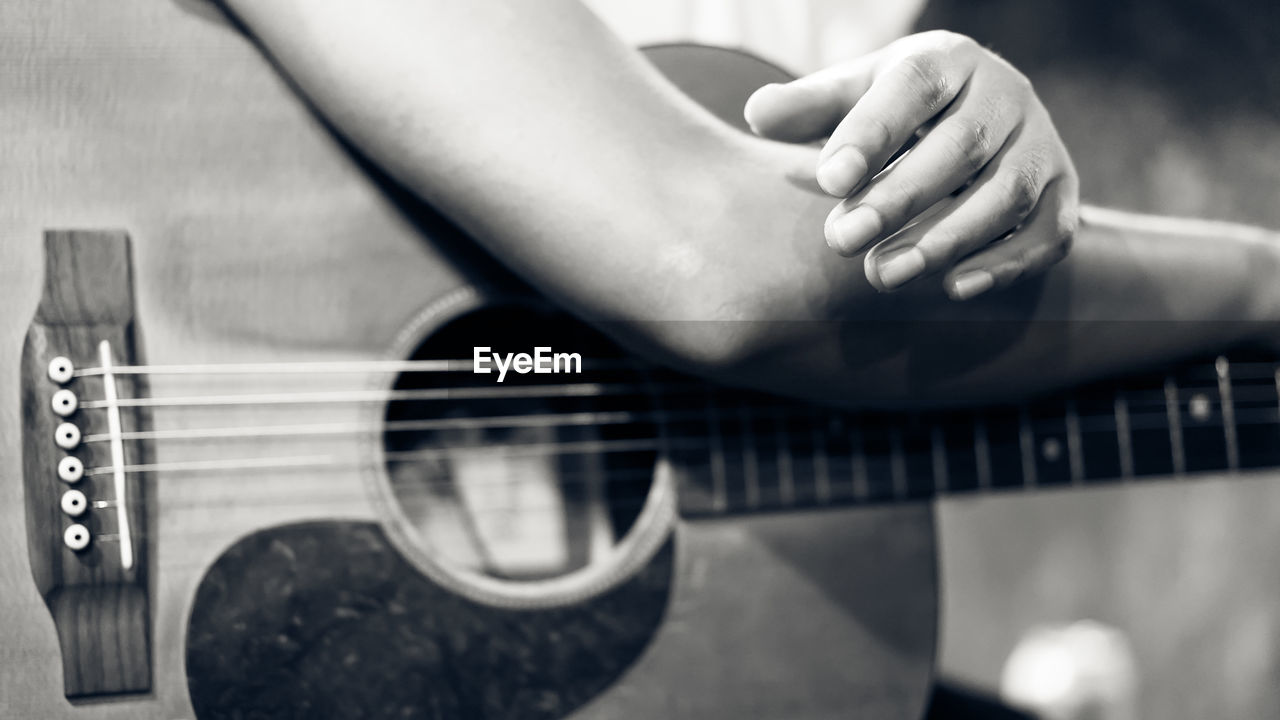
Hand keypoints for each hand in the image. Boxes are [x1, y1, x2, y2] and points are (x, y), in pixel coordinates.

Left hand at [744, 30, 1078, 299]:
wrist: (978, 126)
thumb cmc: (897, 114)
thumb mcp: (853, 98)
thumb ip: (809, 107)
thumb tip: (758, 112)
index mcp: (949, 61)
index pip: (913, 88)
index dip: (872, 133)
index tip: (829, 179)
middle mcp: (1006, 95)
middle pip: (961, 147)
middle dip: (900, 198)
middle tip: (842, 241)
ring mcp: (1042, 145)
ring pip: (1007, 194)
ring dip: (946, 239)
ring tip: (883, 276)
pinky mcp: (1064, 195)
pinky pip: (1048, 233)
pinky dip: (1004, 264)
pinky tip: (953, 288)